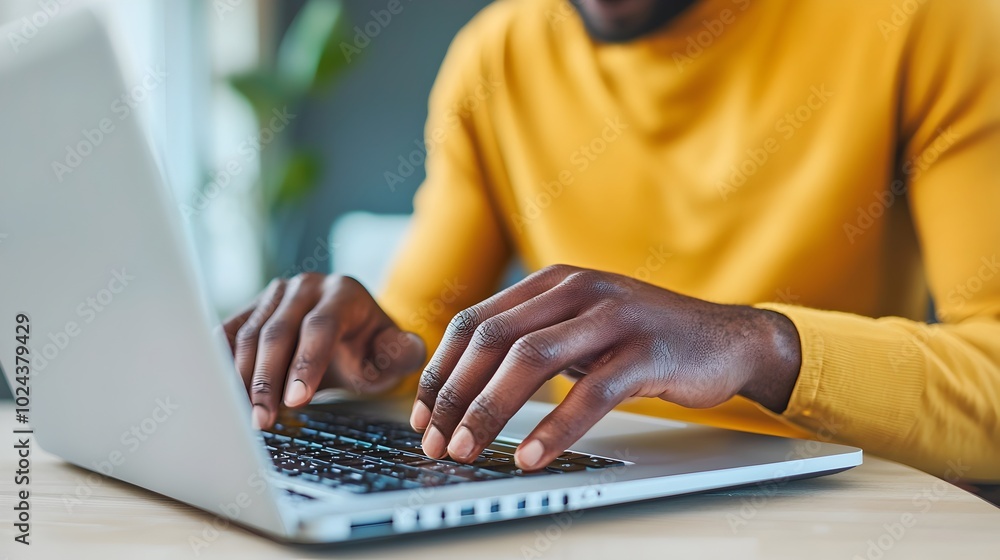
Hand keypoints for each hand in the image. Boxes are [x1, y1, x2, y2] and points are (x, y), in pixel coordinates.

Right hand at [222, 273, 425, 428]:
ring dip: (241, 379)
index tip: (296, 400)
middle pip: (278, 332)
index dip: (306, 363)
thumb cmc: (372, 351)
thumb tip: (403, 350)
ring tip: (245, 416)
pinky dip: (221, 364)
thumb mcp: (395, 356)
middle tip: (263, 420)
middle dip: (268, 380)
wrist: (350, 338)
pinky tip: (221, 395)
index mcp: (344, 292)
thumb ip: (404, 354)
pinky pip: (228, 336)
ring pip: (248, 335)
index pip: (320, 326)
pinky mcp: (251, 309)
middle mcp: (306, 287)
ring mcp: (275, 295)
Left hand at [409, 265, 800, 469]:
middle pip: (492, 339)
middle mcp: (577, 289)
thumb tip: (464, 384)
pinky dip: (554, 428)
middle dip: (455, 395)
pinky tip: (531, 456)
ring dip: (489, 411)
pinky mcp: (645, 352)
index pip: (474, 321)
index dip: (440, 370)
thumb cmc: (642, 339)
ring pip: (531, 361)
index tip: (422, 412)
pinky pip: (590, 393)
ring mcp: (612, 317)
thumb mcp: (579, 326)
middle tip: (436, 440)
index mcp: (552, 282)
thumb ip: (531, 338)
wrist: (725, 339)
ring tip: (468, 450)